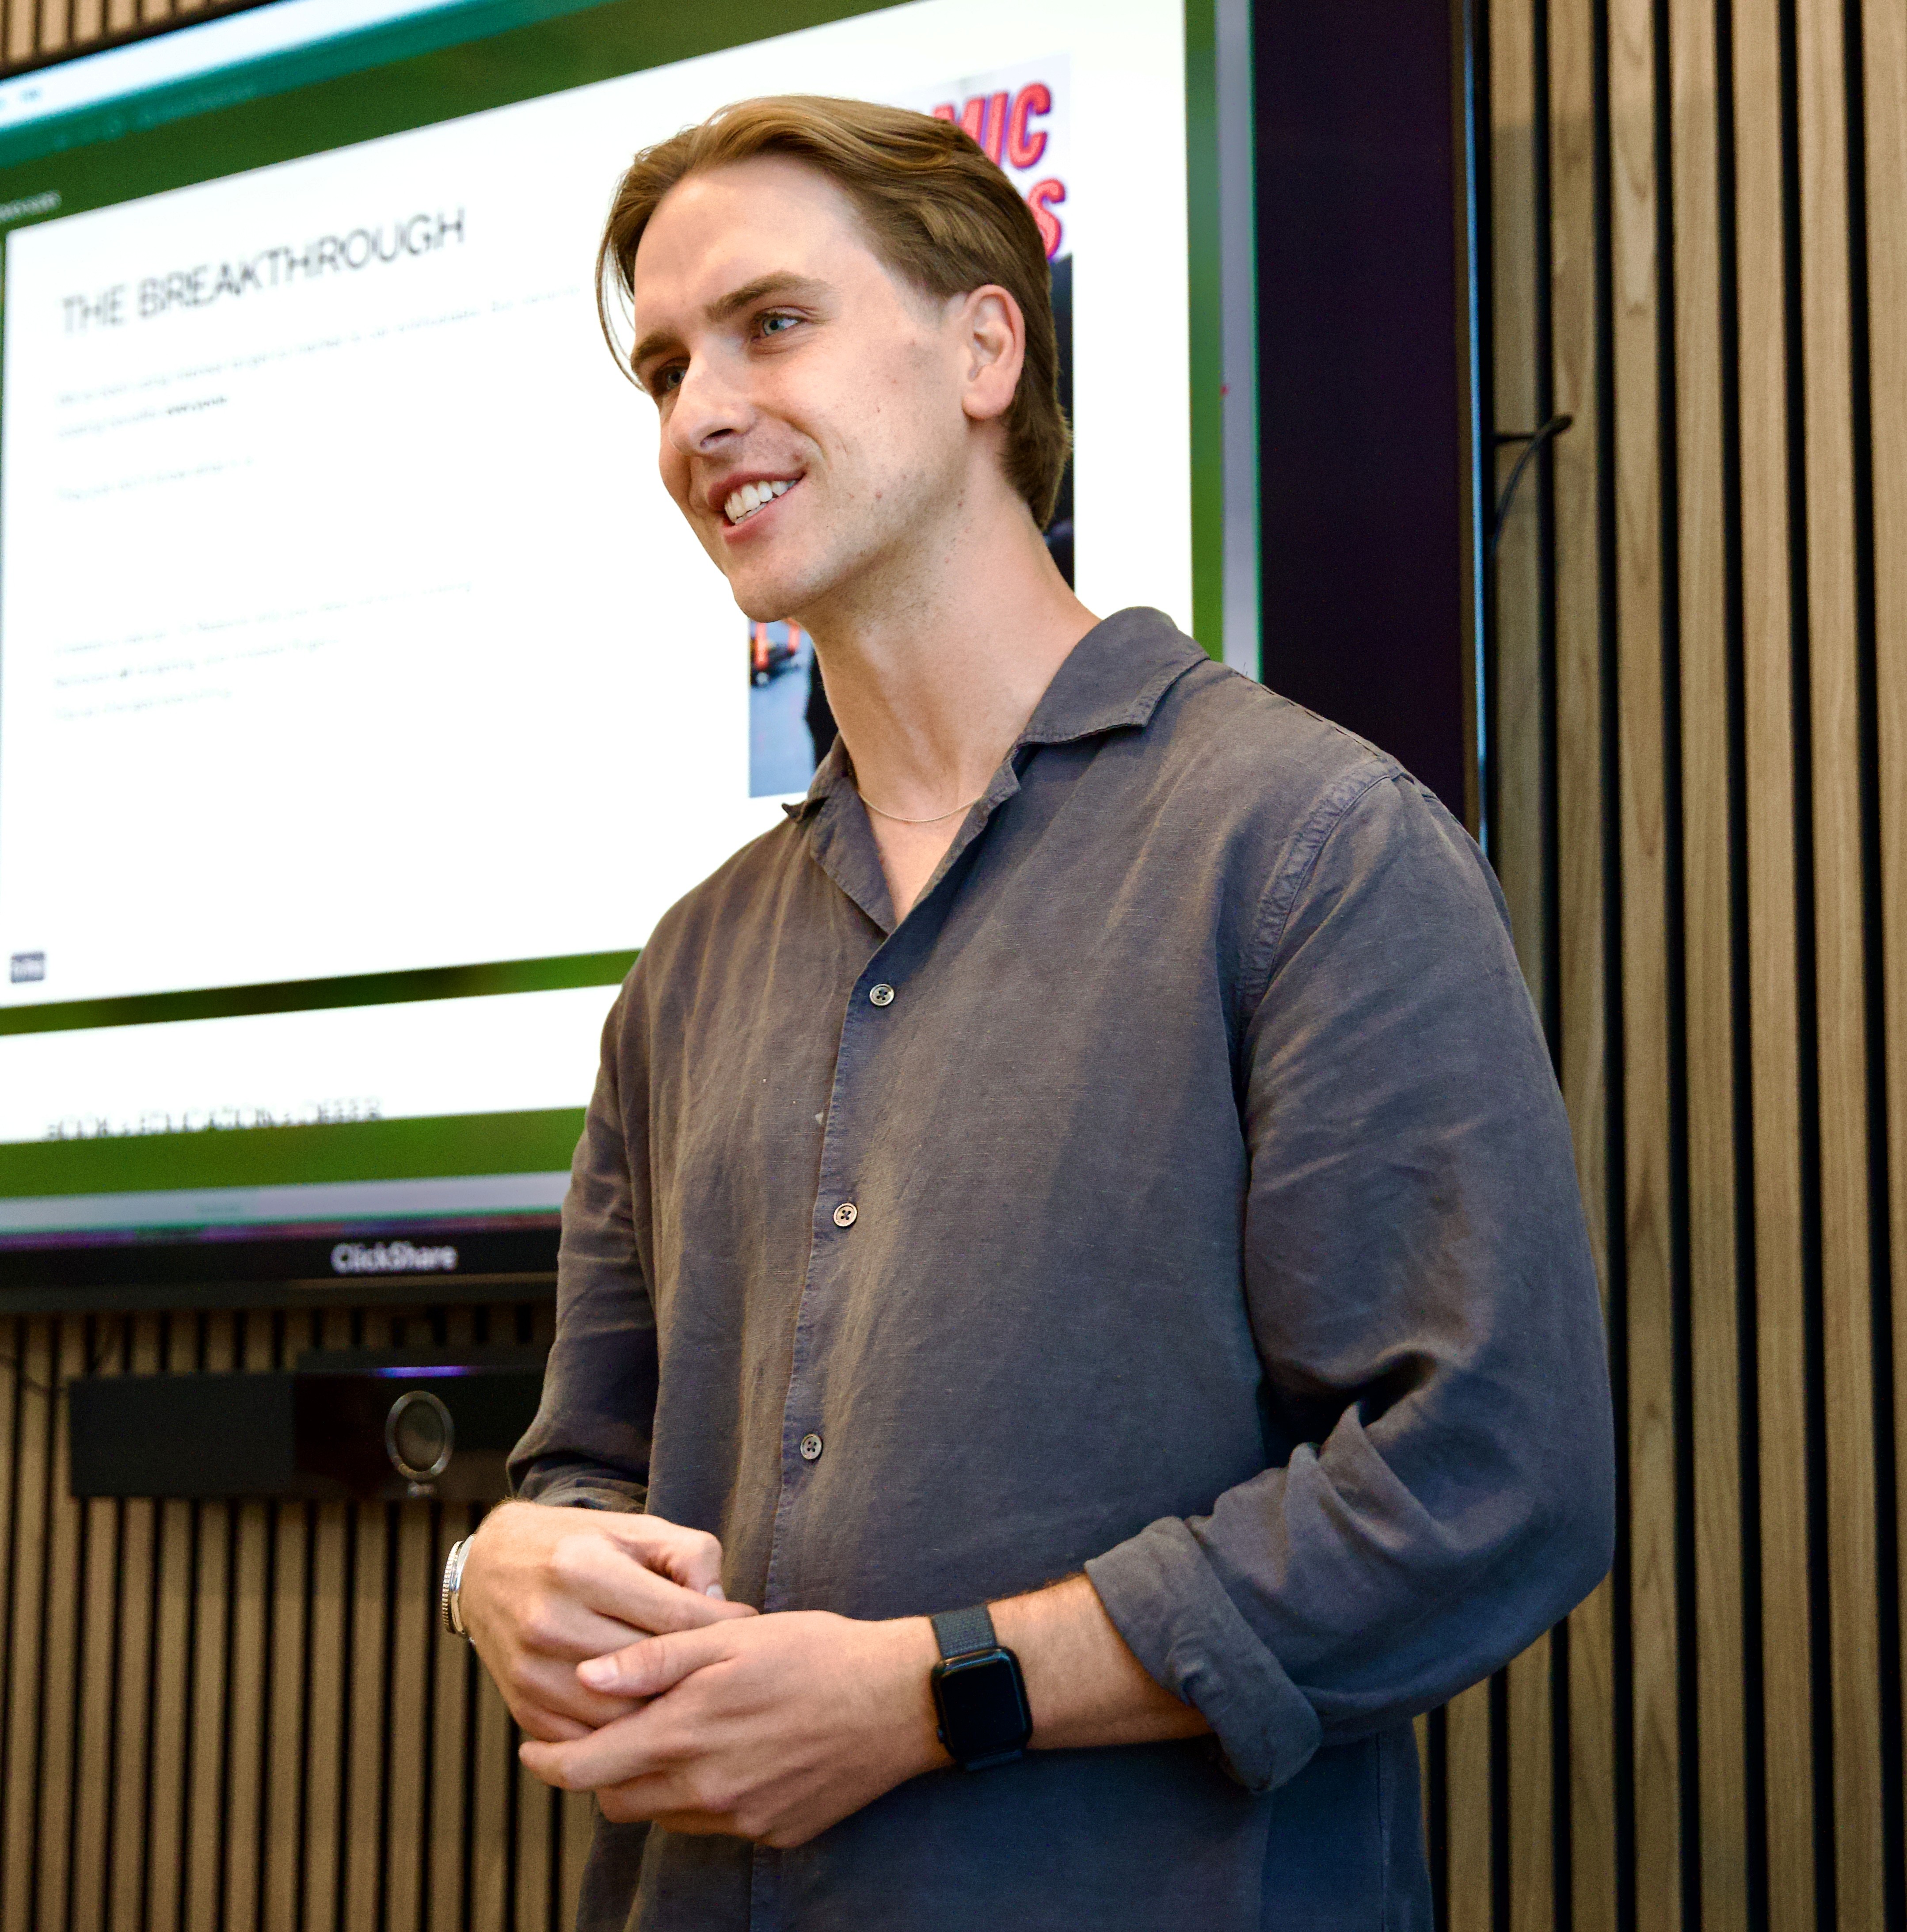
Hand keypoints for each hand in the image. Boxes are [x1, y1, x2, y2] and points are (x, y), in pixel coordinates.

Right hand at [459, 1500, 755, 1741]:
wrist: (490, 1568)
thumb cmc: (581, 1545)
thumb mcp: (638, 1530)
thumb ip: (692, 1558)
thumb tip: (724, 1612)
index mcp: (583, 1568)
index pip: (675, 1618)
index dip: (724, 1629)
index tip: (753, 1630)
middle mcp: (551, 1620)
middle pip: (650, 1672)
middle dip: (699, 1674)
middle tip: (734, 1673)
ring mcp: (532, 1670)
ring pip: (622, 1716)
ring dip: (666, 1712)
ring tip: (700, 1699)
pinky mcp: (523, 1706)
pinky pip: (589, 1740)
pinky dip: (626, 1736)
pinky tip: (654, 1719)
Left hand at [517, 1611, 945, 1847]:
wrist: (899, 1700)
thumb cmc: (817, 1652)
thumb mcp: (732, 1637)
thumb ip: (655, 1660)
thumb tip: (585, 1676)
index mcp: (688, 1732)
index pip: (588, 1768)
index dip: (548, 1761)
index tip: (529, 1749)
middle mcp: (706, 1788)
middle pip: (616, 1800)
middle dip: (598, 1773)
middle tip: (605, 1733)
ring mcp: (740, 1817)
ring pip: (662, 1815)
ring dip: (650, 1784)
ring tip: (671, 1736)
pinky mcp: (772, 1832)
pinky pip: (712, 1824)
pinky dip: (701, 1796)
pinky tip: (728, 1753)